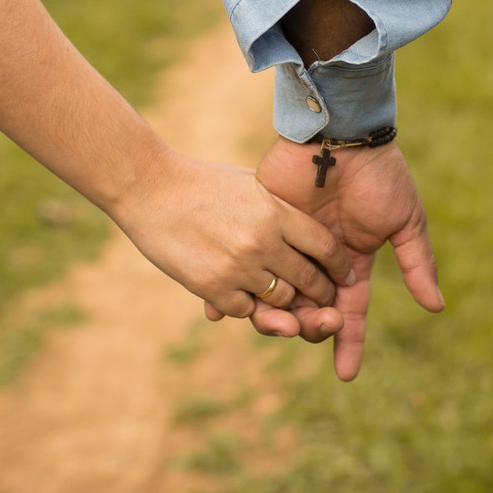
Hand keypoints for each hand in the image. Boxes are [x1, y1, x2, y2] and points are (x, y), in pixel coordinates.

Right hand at [110, 150, 354, 318]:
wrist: (148, 188)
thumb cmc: (200, 181)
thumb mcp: (248, 183)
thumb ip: (279, 205)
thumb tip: (308, 224)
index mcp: (276, 211)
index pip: (325, 246)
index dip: (339, 265)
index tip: (343, 273)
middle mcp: (263, 241)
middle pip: (310, 280)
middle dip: (321, 293)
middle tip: (324, 300)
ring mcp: (238, 266)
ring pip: (281, 301)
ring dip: (286, 304)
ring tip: (287, 303)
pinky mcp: (212, 286)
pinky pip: (246, 311)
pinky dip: (248, 307)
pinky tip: (243, 296)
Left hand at [209, 136, 442, 380]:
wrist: (341, 134)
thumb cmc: (379, 174)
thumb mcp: (405, 220)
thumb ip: (416, 263)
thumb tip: (436, 307)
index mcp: (349, 261)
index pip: (348, 312)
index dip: (348, 342)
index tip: (345, 374)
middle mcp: (314, 260)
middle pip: (307, 310)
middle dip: (311, 328)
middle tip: (312, 329)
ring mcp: (284, 245)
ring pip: (272, 296)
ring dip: (271, 317)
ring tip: (273, 325)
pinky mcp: (257, 227)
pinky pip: (239, 265)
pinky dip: (226, 289)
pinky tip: (219, 309)